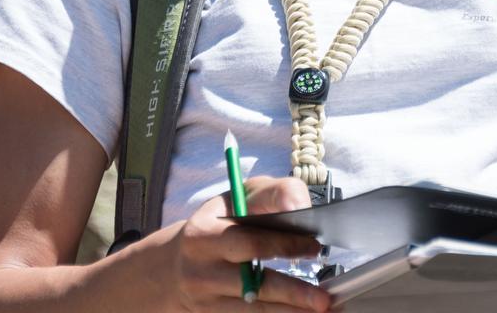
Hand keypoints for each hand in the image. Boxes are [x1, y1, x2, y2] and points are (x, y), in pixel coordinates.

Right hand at [162, 175, 331, 311]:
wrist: (174, 269)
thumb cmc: (217, 225)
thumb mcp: (235, 200)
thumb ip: (270, 195)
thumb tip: (300, 206)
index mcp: (204, 233)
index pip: (250, 239)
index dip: (285, 243)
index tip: (314, 245)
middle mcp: (201, 268)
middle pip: (252, 282)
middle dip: (291, 290)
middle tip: (322, 296)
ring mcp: (204, 298)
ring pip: (253, 308)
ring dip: (289, 312)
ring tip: (320, 310)